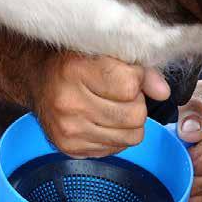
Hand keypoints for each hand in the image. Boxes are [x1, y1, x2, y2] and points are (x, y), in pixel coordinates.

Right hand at [33, 52, 169, 157]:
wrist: (37, 79)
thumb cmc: (75, 61)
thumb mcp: (104, 52)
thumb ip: (139, 69)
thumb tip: (163, 92)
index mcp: (75, 71)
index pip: (130, 85)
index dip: (138, 79)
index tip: (129, 74)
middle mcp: (69, 104)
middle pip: (135, 115)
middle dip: (136, 103)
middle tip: (120, 94)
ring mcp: (68, 130)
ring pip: (131, 137)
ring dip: (129, 122)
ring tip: (113, 107)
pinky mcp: (70, 149)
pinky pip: (117, 149)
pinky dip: (116, 135)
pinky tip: (102, 120)